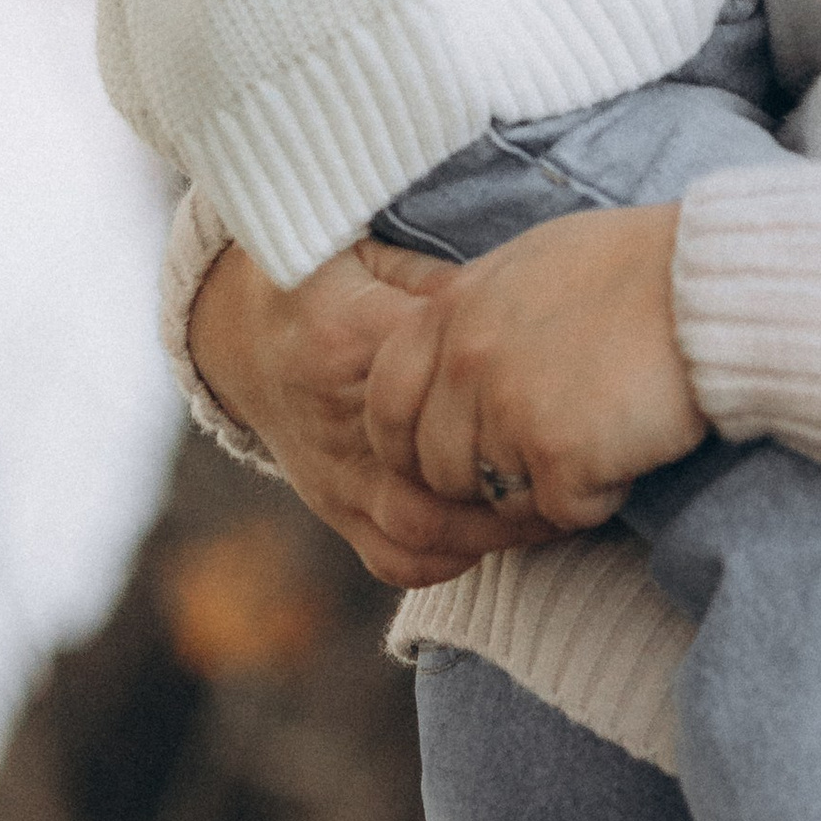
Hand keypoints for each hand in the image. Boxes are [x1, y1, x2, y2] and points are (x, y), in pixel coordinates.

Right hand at [187, 239, 537, 589]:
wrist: (245, 333)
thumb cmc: (328, 285)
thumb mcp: (380, 260)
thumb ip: (443, 290)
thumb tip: (520, 309)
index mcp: (348, 337)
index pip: (442, 374)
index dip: (509, 389)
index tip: (569, 388)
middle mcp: (337, 418)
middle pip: (435, 475)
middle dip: (509, 487)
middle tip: (575, 472)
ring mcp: (333, 473)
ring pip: (416, 530)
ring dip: (489, 533)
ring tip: (547, 512)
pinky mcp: (332, 505)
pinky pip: (391, 558)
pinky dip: (447, 559)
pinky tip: (492, 539)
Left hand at [364, 205, 703, 531]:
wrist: (710, 284)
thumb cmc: (637, 267)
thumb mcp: (532, 266)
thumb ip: (476, 315)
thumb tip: (449, 360)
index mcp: (450, 312)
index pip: (384, 407)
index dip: (414, 445)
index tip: (458, 452)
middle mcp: (465, 362)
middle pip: (437, 469)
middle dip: (488, 476)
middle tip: (550, 451)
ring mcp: (507, 411)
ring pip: (497, 500)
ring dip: (546, 487)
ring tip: (599, 439)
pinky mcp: (559, 455)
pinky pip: (560, 512)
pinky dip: (599, 495)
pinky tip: (630, 446)